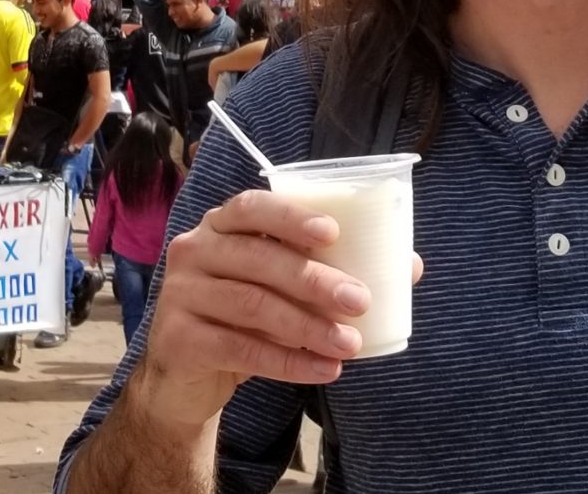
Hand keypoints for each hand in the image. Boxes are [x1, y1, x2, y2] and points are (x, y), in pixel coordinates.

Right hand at [125, 190, 417, 433]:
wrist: (184, 379)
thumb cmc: (242, 321)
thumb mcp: (278, 291)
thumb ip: (328, 274)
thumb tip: (409, 267)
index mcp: (218, 227)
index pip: (250, 208)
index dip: (290, 217)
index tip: (333, 233)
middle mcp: (193, 252)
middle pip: (259, 259)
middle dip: (315, 280)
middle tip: (360, 301)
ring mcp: (179, 295)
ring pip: (253, 305)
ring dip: (308, 326)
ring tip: (350, 343)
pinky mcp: (179, 339)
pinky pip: (241, 349)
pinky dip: (289, 362)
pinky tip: (324, 370)